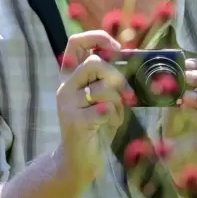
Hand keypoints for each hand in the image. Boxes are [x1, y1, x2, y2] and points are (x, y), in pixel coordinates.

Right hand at [55, 30, 131, 186]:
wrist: (78, 160)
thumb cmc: (96, 124)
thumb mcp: (102, 96)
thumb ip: (109, 78)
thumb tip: (131, 59)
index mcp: (71, 76)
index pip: (76, 42)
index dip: (98, 37)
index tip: (118, 48)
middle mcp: (65, 86)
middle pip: (95, 62)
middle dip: (118, 77)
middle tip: (126, 94)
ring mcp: (68, 104)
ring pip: (104, 88)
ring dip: (119, 103)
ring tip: (116, 116)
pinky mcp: (75, 121)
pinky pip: (106, 109)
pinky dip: (116, 117)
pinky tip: (111, 125)